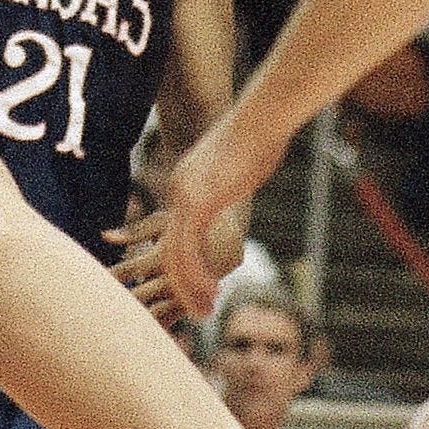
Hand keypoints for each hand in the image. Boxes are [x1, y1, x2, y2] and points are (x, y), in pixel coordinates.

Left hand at [108, 194, 246, 330]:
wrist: (227, 234)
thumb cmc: (186, 222)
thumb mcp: (161, 222)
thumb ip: (132, 232)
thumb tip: (103, 236)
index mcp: (164, 255)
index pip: (130, 269)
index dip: (111, 276)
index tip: (93, 282)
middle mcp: (175, 277)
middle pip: (140, 295)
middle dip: (119, 302)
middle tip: (97, 310)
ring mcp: (185, 292)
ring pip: (155, 313)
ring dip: (136, 319)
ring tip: (114, 328)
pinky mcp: (191, 302)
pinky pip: (169, 318)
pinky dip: (153, 325)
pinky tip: (137, 333)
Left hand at [159, 111, 283, 320]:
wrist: (260, 117)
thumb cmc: (257, 137)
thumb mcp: (237, 166)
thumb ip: (230, 184)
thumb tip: (239, 186)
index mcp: (185, 182)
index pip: (175, 232)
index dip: (185, 265)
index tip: (203, 288)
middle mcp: (179, 189)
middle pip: (167, 247)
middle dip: (180, 284)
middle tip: (196, 310)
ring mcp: (186, 195)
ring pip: (174, 254)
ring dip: (187, 288)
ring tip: (204, 311)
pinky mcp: (200, 201)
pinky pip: (189, 248)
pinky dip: (196, 275)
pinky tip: (211, 291)